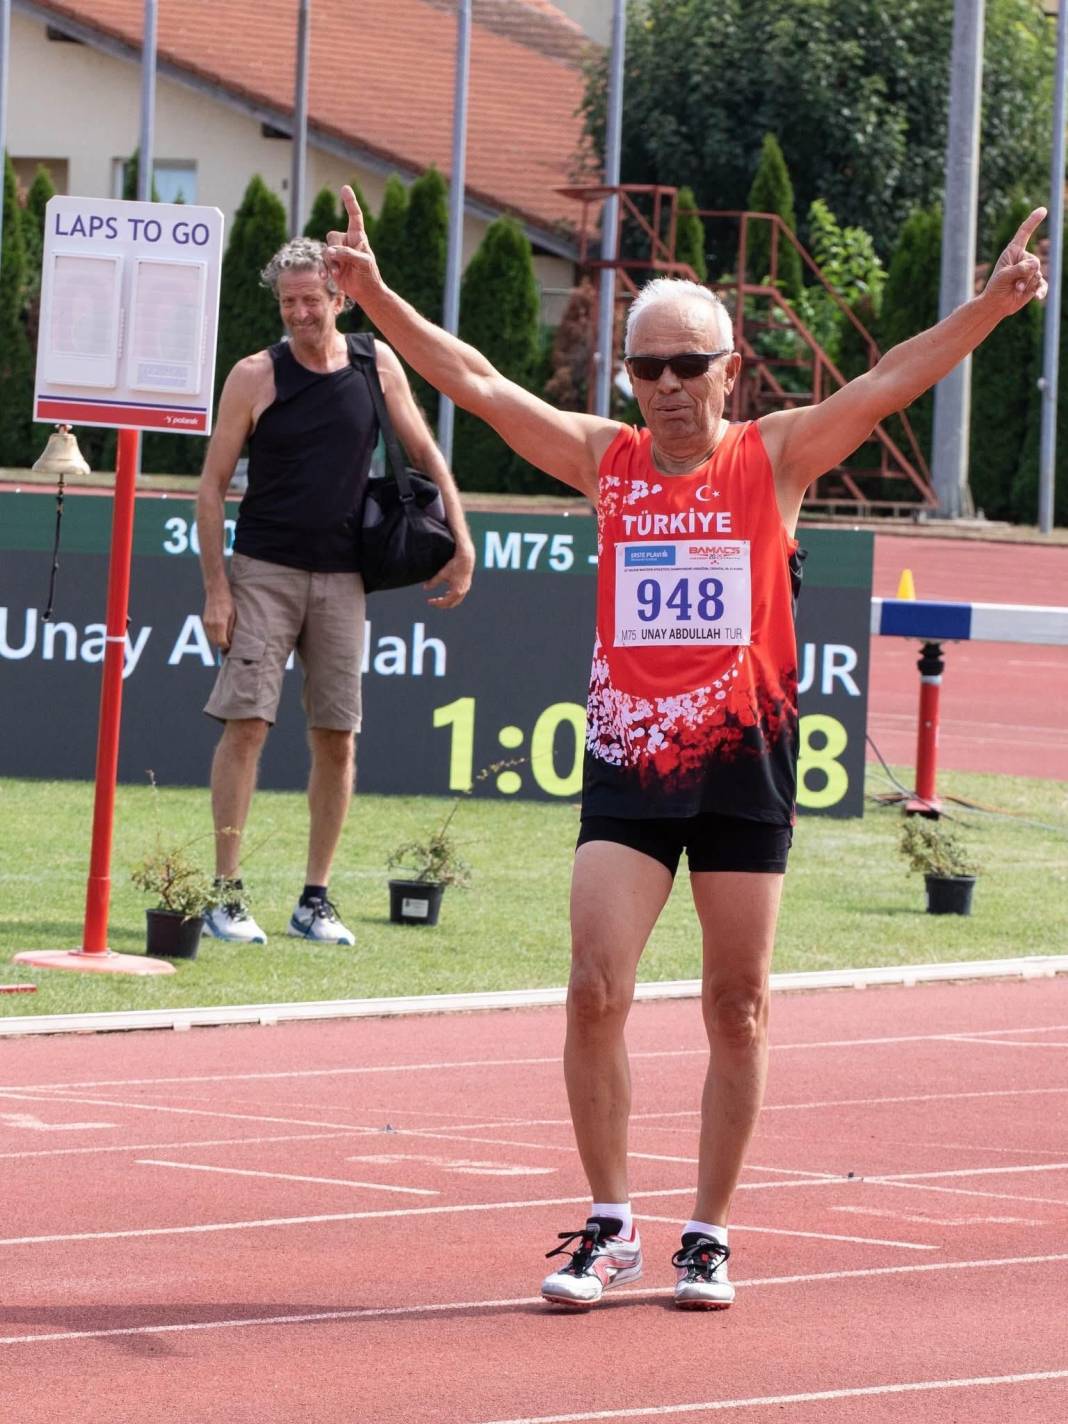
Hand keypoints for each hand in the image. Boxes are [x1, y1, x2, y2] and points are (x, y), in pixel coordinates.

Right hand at [203, 586, 234, 650]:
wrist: (216, 592)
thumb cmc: (227, 602)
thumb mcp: (233, 616)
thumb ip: (231, 629)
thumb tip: (230, 640)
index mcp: (220, 624)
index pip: (221, 642)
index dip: (226, 646)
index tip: (230, 645)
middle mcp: (212, 625)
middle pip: (215, 642)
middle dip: (221, 645)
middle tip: (228, 643)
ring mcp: (207, 623)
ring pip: (211, 638)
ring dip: (217, 640)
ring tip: (224, 637)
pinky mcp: (204, 621)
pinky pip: (208, 633)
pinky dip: (213, 635)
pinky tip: (219, 631)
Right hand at [324, 185, 380, 301]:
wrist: (366, 292)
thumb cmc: (369, 275)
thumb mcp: (363, 262)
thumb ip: (348, 254)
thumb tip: (330, 252)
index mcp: (358, 237)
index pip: (355, 216)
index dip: (350, 202)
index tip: (345, 188)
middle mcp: (347, 241)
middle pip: (332, 235)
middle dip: (335, 249)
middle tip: (343, 263)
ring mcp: (338, 252)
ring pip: (325, 249)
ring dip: (329, 262)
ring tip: (338, 273)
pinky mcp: (332, 264)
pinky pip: (321, 261)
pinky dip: (322, 269)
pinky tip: (324, 278)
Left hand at [423, 542, 474, 608]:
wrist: (466, 558)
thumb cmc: (454, 565)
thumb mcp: (442, 574)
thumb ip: (434, 581)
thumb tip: (425, 587)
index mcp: (456, 591)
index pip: (445, 602)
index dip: (436, 603)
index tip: (429, 601)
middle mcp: (462, 592)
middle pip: (451, 604)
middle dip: (442, 604)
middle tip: (433, 601)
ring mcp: (465, 589)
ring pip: (456, 601)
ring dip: (448, 601)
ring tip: (439, 599)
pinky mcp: (466, 586)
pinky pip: (459, 596)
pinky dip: (453, 597)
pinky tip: (447, 593)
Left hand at [984, 206, 1047, 313]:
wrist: (996, 304)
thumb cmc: (996, 288)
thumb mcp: (1003, 276)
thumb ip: (1019, 269)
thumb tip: (1035, 267)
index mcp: (1013, 251)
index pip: (1024, 233)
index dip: (1033, 221)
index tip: (1043, 210)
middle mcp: (1023, 259)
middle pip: (1034, 261)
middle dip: (1025, 274)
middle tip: (1014, 283)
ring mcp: (1030, 271)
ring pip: (1037, 273)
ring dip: (1027, 284)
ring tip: (1016, 289)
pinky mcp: (1035, 283)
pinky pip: (1042, 284)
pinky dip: (1040, 290)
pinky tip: (1037, 297)